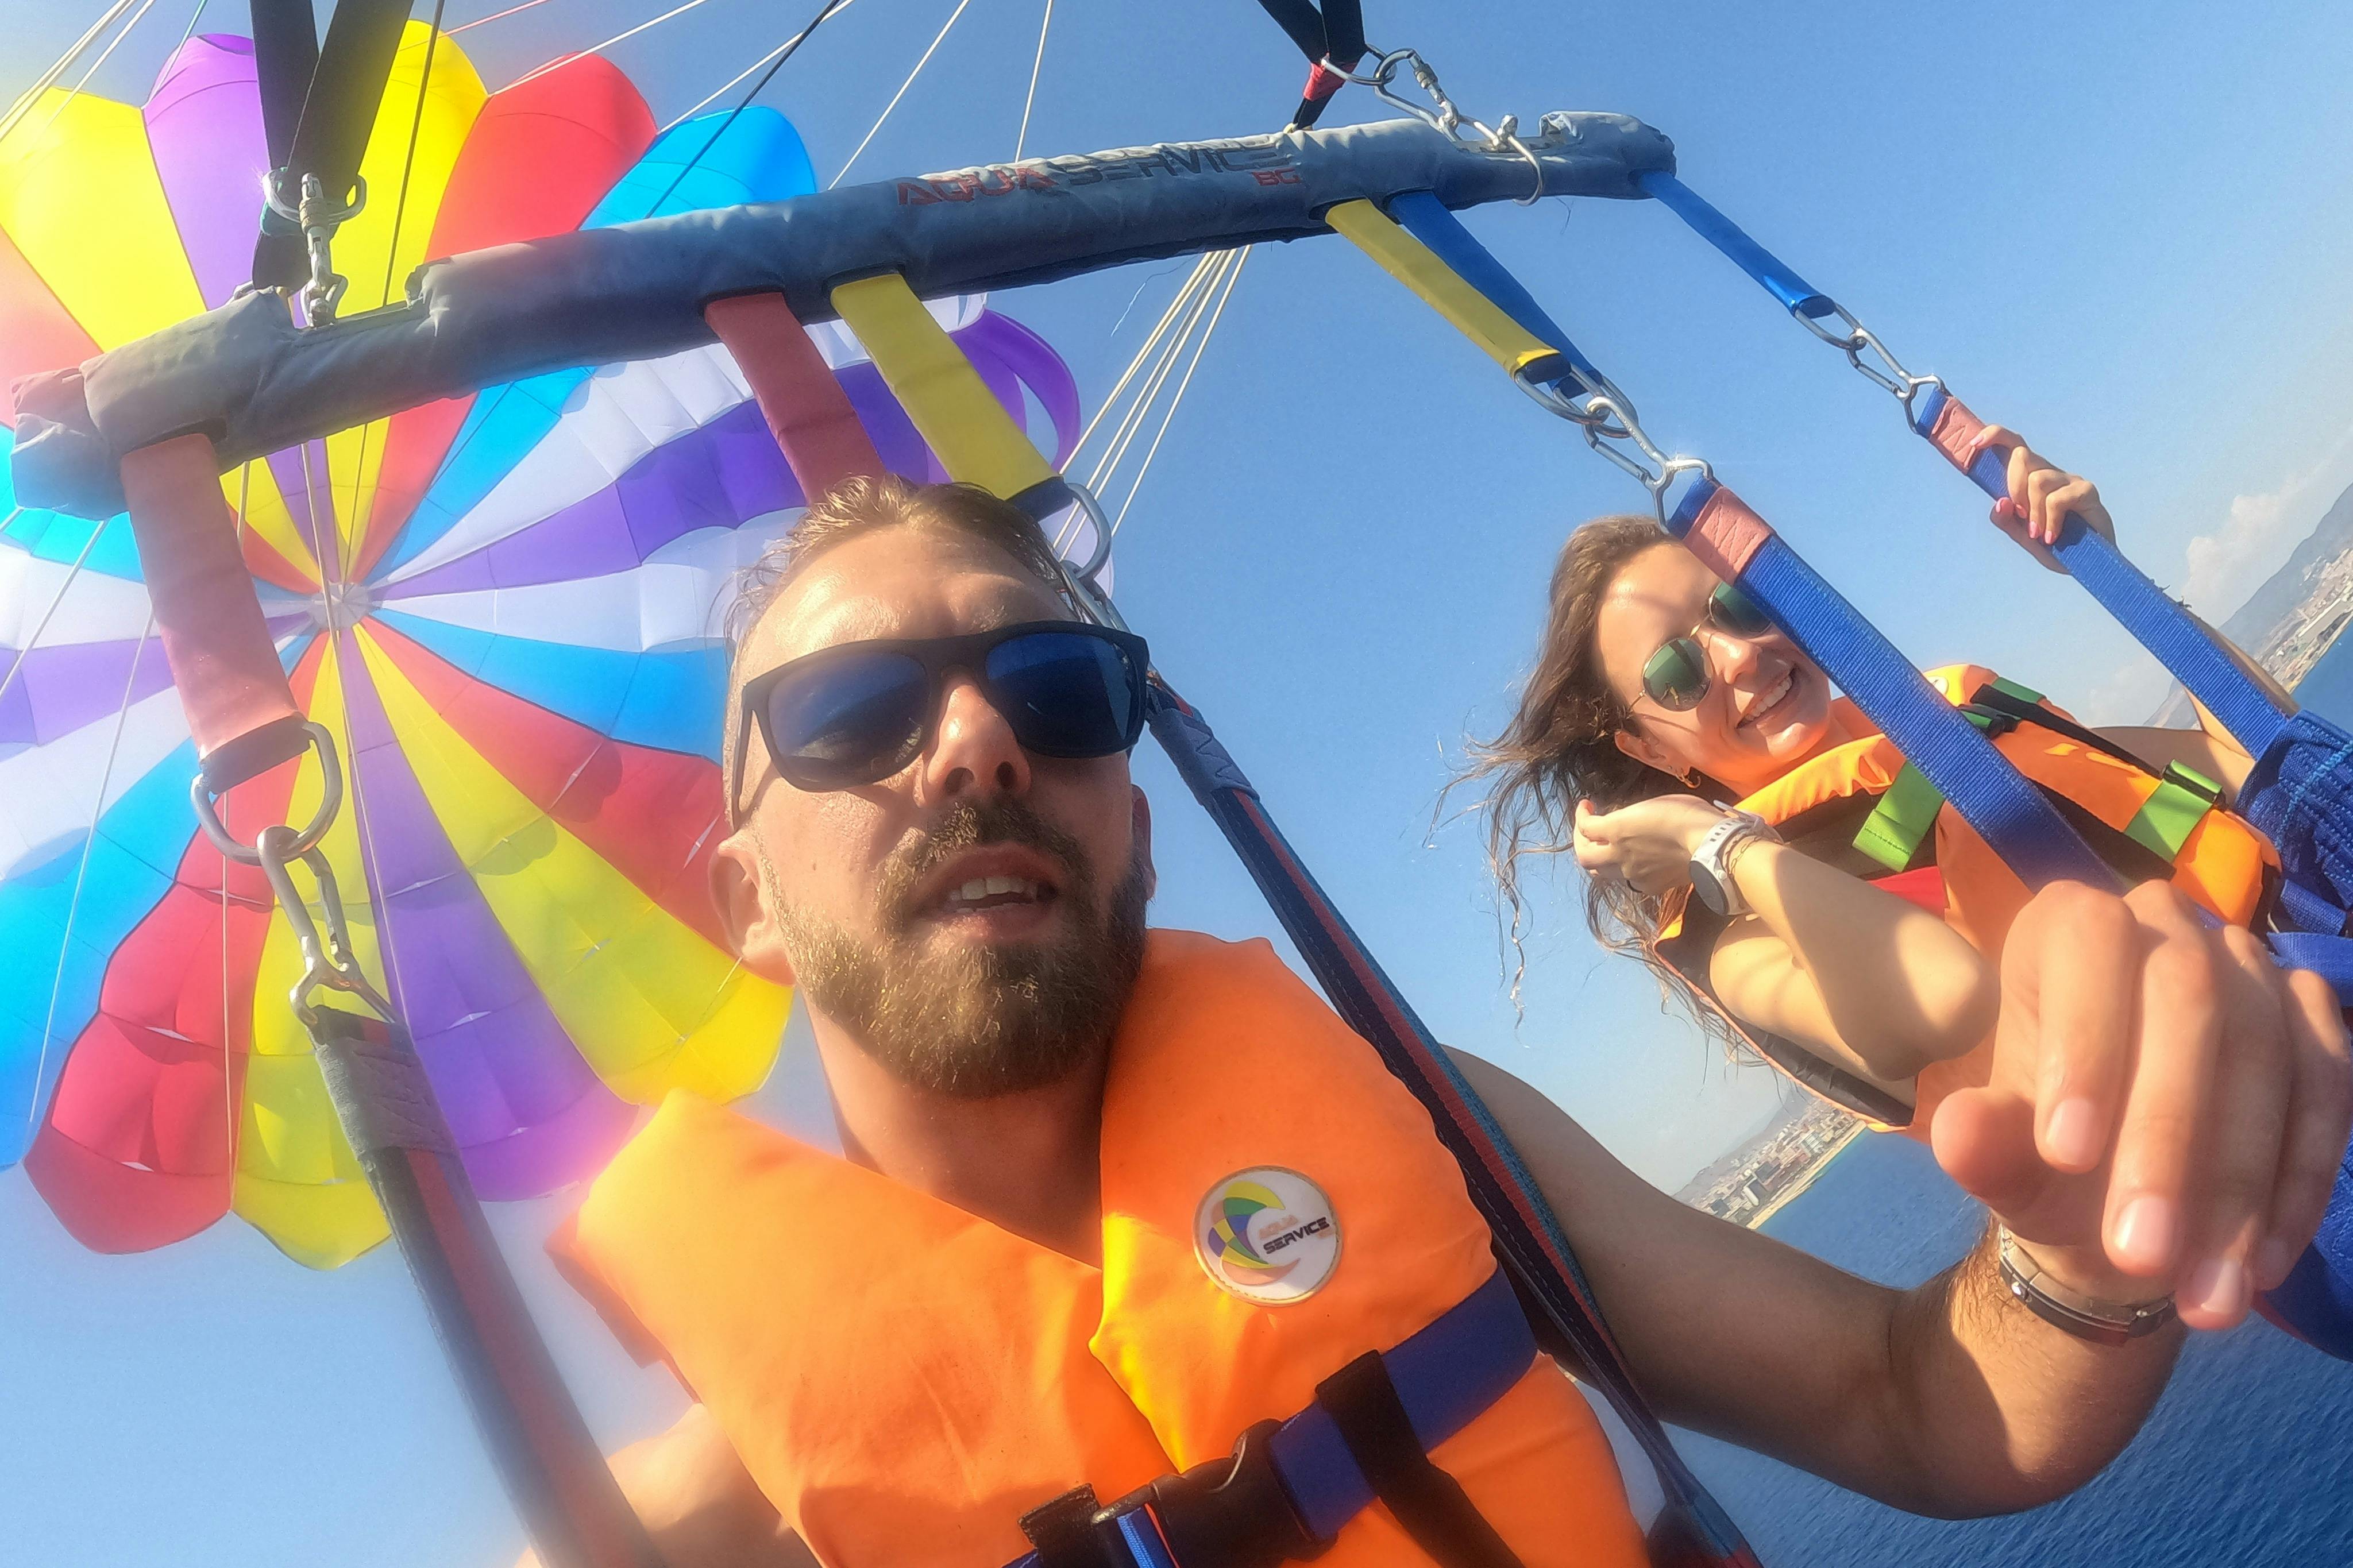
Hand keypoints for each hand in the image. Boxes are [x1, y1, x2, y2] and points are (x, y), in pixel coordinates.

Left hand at [1573, 795, 1728, 896]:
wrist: (1712, 846)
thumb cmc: (1688, 815)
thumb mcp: (1654, 804)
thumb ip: (1631, 816)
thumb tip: (1623, 823)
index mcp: (1617, 829)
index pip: (1585, 826)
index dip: (1582, 815)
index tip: (1587, 806)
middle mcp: (1618, 854)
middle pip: (1585, 857)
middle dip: (1582, 844)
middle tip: (1587, 833)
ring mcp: (1632, 875)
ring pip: (1603, 873)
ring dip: (1601, 860)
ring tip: (1608, 848)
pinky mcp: (1648, 887)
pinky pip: (1629, 880)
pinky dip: (1626, 870)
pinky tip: (1636, 860)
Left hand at [1932, 882, 2351, 1330]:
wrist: (2121, 1199)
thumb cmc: (2052, 1160)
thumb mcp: (2006, 1163)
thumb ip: (1982, 1147)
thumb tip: (1957, 1134)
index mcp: (2066, 929)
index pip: (2087, 947)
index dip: (2084, 1044)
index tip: (2063, 1154)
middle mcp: (2167, 928)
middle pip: (2189, 1002)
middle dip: (2166, 1136)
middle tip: (2138, 1251)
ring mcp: (2252, 971)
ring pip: (2267, 1058)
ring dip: (2239, 1187)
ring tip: (2203, 1295)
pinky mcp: (2314, 1030)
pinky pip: (2327, 1093)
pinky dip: (2297, 1185)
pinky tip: (2261, 1265)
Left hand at [1967, 423, 2115, 573]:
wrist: (2090, 562)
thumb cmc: (2058, 546)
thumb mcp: (2024, 537)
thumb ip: (2008, 521)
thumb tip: (2000, 502)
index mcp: (2031, 478)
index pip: (2014, 446)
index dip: (1995, 437)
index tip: (1974, 444)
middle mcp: (2050, 473)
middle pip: (2021, 456)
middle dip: (2012, 486)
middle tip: (2021, 516)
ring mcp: (2070, 479)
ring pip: (2037, 479)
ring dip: (2033, 512)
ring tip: (2039, 534)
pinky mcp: (2086, 490)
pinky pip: (2057, 499)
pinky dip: (2050, 521)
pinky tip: (2051, 537)